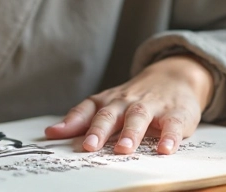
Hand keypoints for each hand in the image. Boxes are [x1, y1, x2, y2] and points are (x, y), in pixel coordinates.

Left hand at [44, 55, 213, 154]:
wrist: (175, 76)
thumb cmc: (135, 97)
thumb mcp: (107, 105)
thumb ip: (80, 120)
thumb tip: (50, 133)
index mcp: (109, 101)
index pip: (87, 110)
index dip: (71, 122)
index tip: (54, 134)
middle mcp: (127, 102)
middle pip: (110, 114)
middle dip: (99, 130)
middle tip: (89, 147)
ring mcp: (152, 107)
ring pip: (138, 117)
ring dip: (130, 133)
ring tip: (123, 149)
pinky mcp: (176, 114)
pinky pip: (172, 125)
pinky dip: (169, 137)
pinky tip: (164, 150)